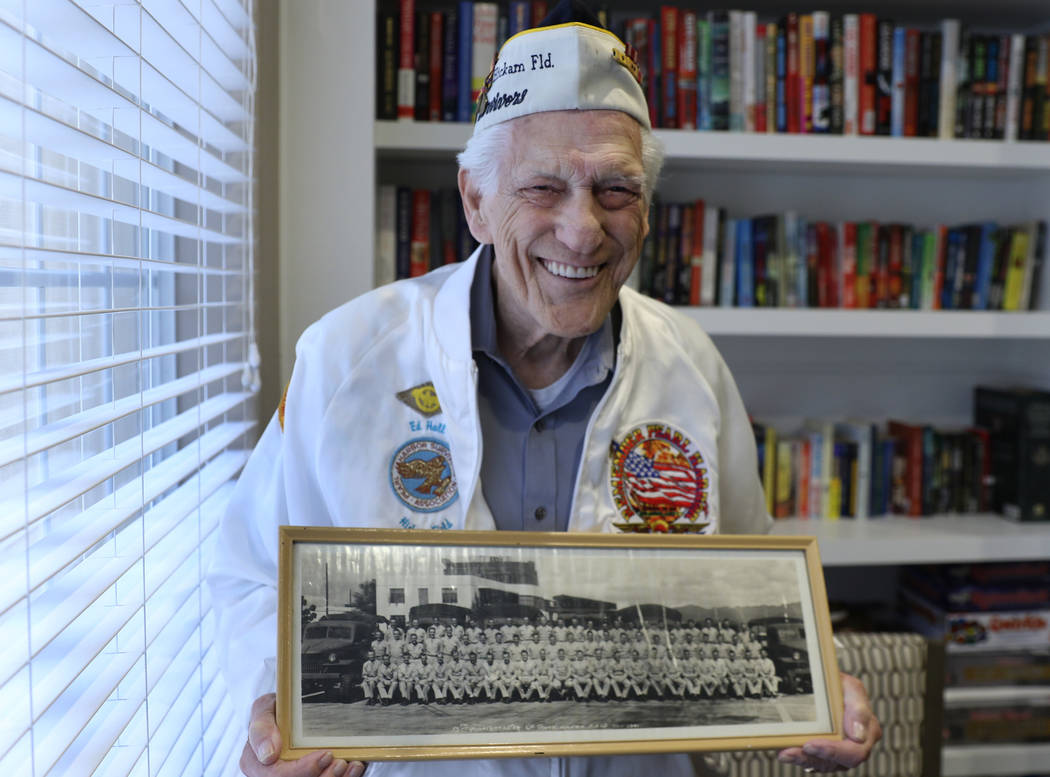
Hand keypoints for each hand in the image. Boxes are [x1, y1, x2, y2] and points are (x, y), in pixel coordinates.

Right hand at [240, 693, 366, 776]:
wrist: (287, 711)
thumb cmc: (275, 712)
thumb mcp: (264, 709)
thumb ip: (261, 727)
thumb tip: (268, 755)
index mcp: (257, 764)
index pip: (278, 776)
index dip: (303, 770)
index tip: (324, 754)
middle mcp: (274, 776)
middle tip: (340, 762)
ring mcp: (295, 775)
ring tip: (350, 766)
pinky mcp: (313, 775)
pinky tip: (354, 767)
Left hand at [777, 673, 880, 771]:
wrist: (825, 686)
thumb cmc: (840, 686)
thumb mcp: (851, 687)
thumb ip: (858, 706)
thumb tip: (858, 735)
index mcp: (868, 731)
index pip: (856, 751)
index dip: (834, 751)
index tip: (811, 744)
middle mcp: (855, 746)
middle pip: (838, 762)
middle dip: (815, 757)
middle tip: (794, 750)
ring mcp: (840, 751)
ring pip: (823, 764)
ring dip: (803, 759)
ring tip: (785, 753)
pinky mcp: (824, 753)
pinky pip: (813, 761)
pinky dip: (799, 757)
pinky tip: (785, 751)